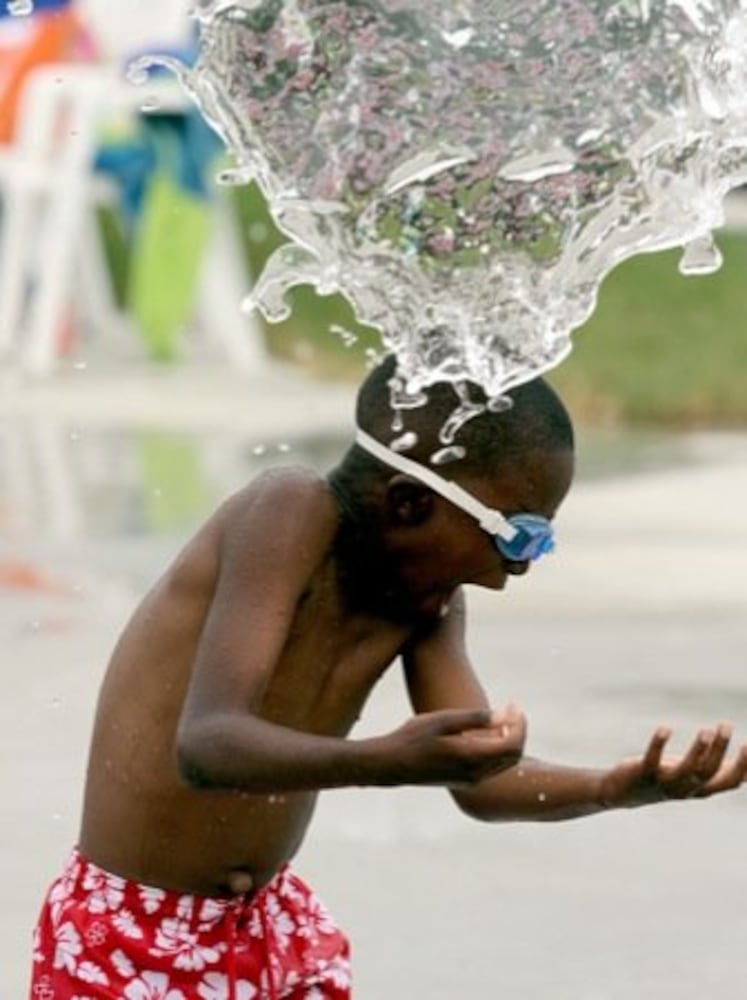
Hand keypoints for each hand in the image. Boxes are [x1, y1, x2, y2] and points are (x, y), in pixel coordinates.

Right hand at [377, 703, 526, 787]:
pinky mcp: (464, 782)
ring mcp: (471, 781)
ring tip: (501, 718)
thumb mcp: (443, 720)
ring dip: (510, 741)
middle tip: (511, 709)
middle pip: (514, 756)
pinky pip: (493, 767)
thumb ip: (474, 718)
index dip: (519, 723)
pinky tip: (487, 733)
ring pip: (505, 764)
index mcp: (472, 758)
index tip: (513, 705)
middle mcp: (476, 774)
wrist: (391, 765)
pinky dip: (498, 750)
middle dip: (518, 731)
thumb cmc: (413, 738)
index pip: (513, 744)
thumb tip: (503, 715)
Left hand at [599, 722, 746, 808]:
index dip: (743, 766)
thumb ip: (719, 770)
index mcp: (702, 788)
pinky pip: (652, 760)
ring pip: (686, 770)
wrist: (626, 793)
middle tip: (726, 724)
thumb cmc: (668, 779)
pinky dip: (658, 744)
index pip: (729, 782)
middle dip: (720, 749)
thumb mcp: (695, 775)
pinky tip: (665, 728)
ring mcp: (665, 783)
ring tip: (706, 730)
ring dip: (698, 750)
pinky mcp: (644, 773)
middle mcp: (687, 788)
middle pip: (709, 772)